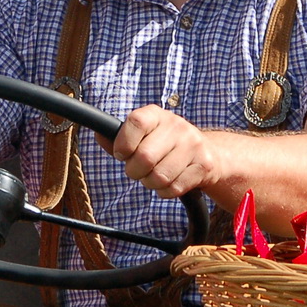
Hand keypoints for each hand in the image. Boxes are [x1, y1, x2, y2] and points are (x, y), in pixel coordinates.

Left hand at [104, 105, 219, 198]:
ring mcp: (193, 144)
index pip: (136, 121)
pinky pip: (174, 188)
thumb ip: (117, 138)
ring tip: (155, 175)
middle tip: (138, 170)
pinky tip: (170, 181)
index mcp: (156, 114)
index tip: (121, 154)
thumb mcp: (142, 135)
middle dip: (135, 171)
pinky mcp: (204, 165)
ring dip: (150, 183)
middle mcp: (177, 125)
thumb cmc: (163, 145)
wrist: (207, 152)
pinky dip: (165, 191)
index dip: (123, 143)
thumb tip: (100, 135)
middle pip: (145, 157)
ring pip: (159, 177)